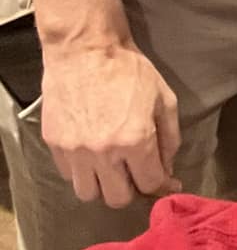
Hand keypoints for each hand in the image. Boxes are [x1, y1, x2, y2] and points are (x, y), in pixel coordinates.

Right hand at [39, 37, 181, 207]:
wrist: (86, 51)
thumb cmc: (130, 72)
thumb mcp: (164, 100)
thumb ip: (169, 139)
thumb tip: (167, 169)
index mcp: (135, 140)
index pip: (149, 183)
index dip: (162, 185)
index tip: (166, 181)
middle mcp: (103, 152)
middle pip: (117, 198)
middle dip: (132, 189)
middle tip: (136, 174)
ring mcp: (74, 150)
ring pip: (88, 193)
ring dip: (103, 185)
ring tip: (112, 168)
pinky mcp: (54, 144)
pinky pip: (68, 174)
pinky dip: (82, 171)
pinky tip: (93, 154)